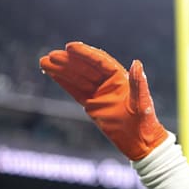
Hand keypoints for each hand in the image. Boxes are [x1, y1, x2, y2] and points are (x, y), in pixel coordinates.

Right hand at [39, 42, 168, 160]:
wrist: (140, 142)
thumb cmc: (144, 122)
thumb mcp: (141, 102)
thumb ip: (138, 83)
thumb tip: (137, 63)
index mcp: (121, 78)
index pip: (100, 61)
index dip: (85, 53)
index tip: (69, 46)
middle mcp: (109, 82)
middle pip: (85, 67)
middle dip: (68, 61)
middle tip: (50, 56)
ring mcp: (99, 93)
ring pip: (77, 78)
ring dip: (61, 70)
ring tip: (43, 62)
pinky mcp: (92, 105)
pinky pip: (75, 90)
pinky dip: (63, 82)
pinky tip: (51, 74)